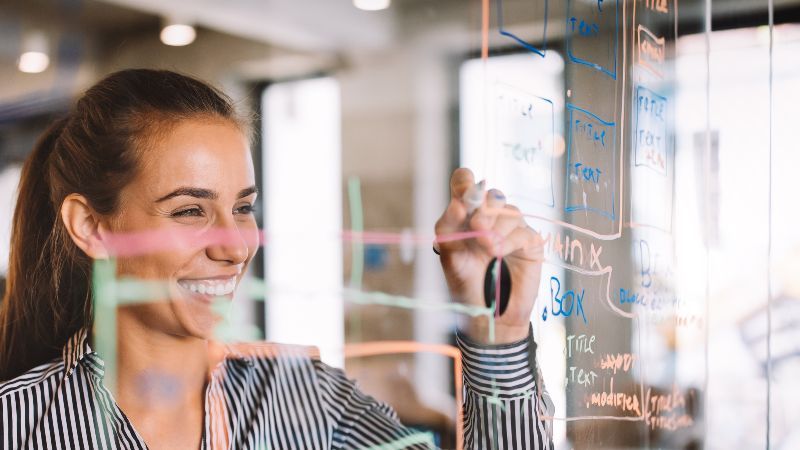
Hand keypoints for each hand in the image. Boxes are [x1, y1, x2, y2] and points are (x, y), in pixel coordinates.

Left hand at [434, 168, 543, 344]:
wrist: (488, 314)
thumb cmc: (465, 284)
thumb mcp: (448, 256)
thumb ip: (448, 228)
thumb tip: (458, 204)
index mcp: (466, 215)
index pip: (466, 183)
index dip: (465, 181)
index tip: (463, 194)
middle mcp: (490, 217)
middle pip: (491, 194)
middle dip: (483, 208)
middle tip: (476, 227)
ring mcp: (511, 229)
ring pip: (509, 211)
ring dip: (497, 228)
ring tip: (487, 249)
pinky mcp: (529, 243)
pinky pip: (522, 231)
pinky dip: (509, 241)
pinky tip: (499, 253)